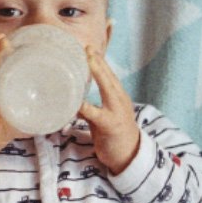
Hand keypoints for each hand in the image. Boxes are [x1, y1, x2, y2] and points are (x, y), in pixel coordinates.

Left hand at [77, 46, 139, 174]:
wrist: (129, 155)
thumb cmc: (113, 134)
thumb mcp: (104, 115)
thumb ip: (90, 105)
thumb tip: (72, 96)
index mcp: (118, 97)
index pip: (109, 75)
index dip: (99, 61)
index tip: (88, 47)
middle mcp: (120, 100)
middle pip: (110, 77)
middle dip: (99, 62)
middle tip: (87, 47)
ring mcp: (116, 112)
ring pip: (108, 89)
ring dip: (99, 74)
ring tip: (88, 61)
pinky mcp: (109, 125)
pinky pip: (95, 114)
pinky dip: (85, 107)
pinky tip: (75, 102)